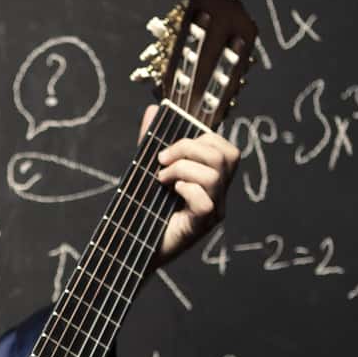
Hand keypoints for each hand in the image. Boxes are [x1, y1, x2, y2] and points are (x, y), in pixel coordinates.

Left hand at [138, 104, 238, 269]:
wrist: (130, 246)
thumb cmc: (143, 209)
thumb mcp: (147, 168)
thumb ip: (151, 141)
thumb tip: (153, 110)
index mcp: (211, 180)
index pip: (227, 149)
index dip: (202, 139)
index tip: (169, 149)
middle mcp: (218, 195)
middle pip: (227, 156)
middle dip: (189, 148)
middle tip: (161, 161)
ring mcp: (214, 212)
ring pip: (215, 175)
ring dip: (182, 168)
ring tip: (161, 179)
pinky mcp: (201, 226)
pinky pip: (206, 200)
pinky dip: (186, 189)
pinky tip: (171, 193)